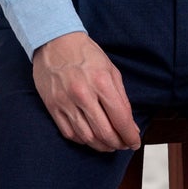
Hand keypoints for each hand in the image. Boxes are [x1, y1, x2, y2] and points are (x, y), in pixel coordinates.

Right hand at [32, 30, 141, 151]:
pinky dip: (83, 141)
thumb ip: (122, 99)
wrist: (54, 42)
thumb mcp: (111, 70)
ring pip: (87, 137)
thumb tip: (131, 125)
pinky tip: (91, 138)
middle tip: (122, 145)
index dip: (130, 135)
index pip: (121, 118)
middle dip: (117, 144)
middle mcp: (83, 94)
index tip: (134, 142)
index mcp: (101, 82)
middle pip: (104, 132)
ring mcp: (65, 102)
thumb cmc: (86, 54)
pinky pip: (69, 133)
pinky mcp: (52, 107)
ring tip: (109, 145)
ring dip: (101, 146)